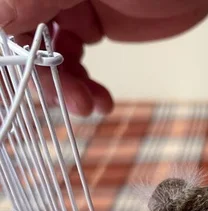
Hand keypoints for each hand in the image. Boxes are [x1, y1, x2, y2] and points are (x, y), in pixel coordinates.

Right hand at [1, 0, 207, 114]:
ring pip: (50, 52)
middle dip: (49, 74)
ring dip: (68, 85)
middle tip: (75, 103)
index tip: (36, 73)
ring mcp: (70, 3)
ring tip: (93, 106)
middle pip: (27, 37)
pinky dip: (83, 82)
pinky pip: (73, 58)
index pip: (11, 14)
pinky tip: (100, 99)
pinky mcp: (94, 23)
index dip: (19, 48)